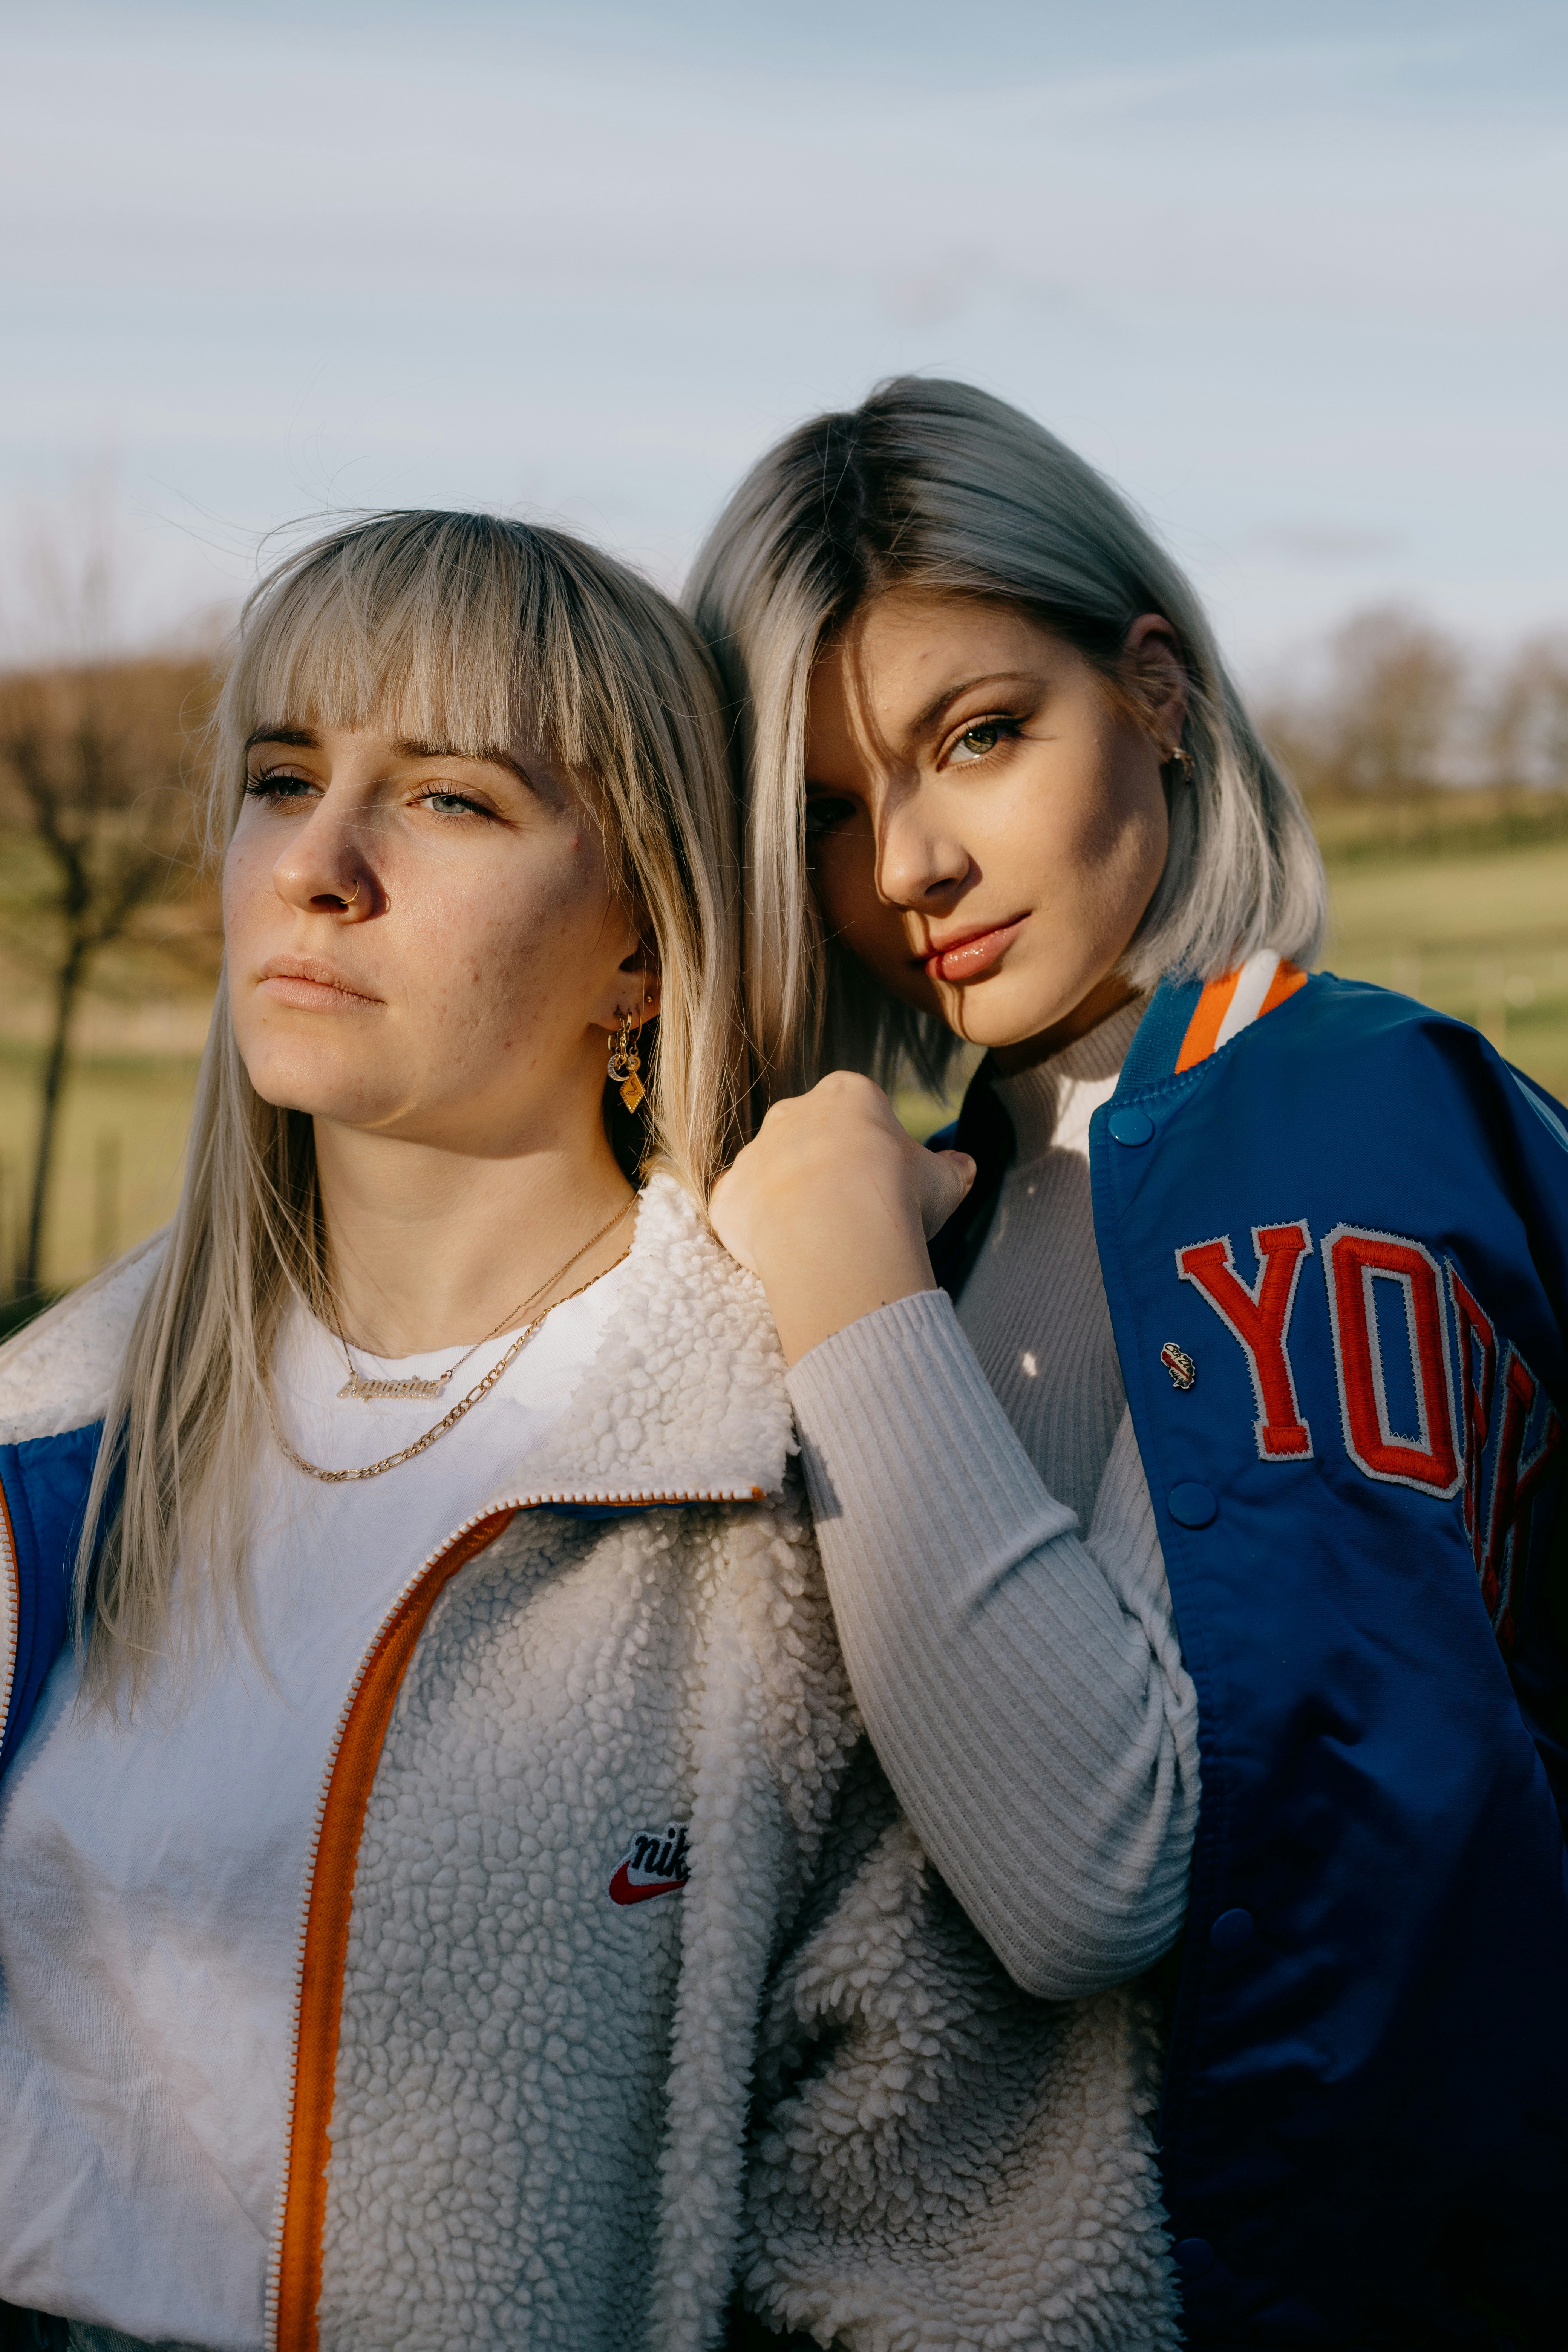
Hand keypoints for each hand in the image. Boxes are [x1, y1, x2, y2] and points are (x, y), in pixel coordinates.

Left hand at [709, 1071, 974, 1364]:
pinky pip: (740, 1210)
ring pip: (771, 1173)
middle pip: (809, 1136)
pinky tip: (787, 1254)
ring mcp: (754, 1153)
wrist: (837, 1232)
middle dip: (827, 1169)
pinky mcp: (727, 1196)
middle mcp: (792, 1113)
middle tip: (854, 1213)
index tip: (887, 1182)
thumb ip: (952, 1168)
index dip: (875, 1150)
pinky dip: (757, 1230)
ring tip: (821, 1240)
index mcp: (847, 1095)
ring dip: (790, 1200)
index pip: (858, 1111)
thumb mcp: (945, 1181)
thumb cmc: (898, 1196)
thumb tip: (962, 1164)